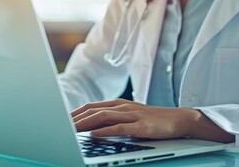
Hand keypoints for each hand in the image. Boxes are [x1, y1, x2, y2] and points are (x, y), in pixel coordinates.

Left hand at [71, 99, 234, 142]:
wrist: (179, 119)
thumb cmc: (152, 120)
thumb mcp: (130, 116)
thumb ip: (112, 118)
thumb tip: (91, 126)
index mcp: (118, 104)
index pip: (90, 106)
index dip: (74, 113)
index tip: (59, 121)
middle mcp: (123, 107)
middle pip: (93, 111)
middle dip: (74, 119)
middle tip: (59, 127)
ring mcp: (133, 115)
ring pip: (103, 117)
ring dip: (85, 124)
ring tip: (71, 131)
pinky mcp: (142, 126)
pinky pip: (120, 127)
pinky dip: (105, 131)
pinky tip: (95, 135)